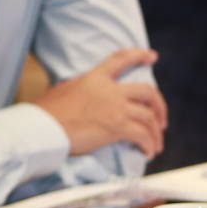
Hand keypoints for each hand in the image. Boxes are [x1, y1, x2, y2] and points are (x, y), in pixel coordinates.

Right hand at [34, 47, 166, 157]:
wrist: (45, 127)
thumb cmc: (49, 111)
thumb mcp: (65, 89)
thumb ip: (82, 87)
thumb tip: (85, 91)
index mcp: (95, 78)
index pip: (120, 60)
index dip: (138, 56)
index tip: (152, 56)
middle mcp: (110, 91)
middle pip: (147, 92)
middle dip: (160, 106)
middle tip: (161, 120)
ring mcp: (115, 108)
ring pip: (149, 117)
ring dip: (156, 133)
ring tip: (155, 145)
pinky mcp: (117, 127)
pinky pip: (143, 135)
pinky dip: (149, 145)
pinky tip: (147, 152)